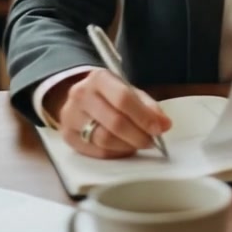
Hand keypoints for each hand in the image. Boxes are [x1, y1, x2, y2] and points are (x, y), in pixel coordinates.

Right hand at [44, 69, 171, 157]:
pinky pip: (96, 152)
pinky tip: (124, 148)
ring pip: (104, 140)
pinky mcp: (67, 136)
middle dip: (138, 135)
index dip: (143, 116)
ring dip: (127, 146)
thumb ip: (147, 106)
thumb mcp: (128, 91)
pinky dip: (115, 153)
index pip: (123, 99)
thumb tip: (164, 124)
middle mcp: (81, 95)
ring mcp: (71, 116)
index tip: (159, 128)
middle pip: (114, 122)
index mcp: (99, 78)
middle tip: (151, 141)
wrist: (79, 97)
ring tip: (138, 144)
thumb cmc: (109, 94)